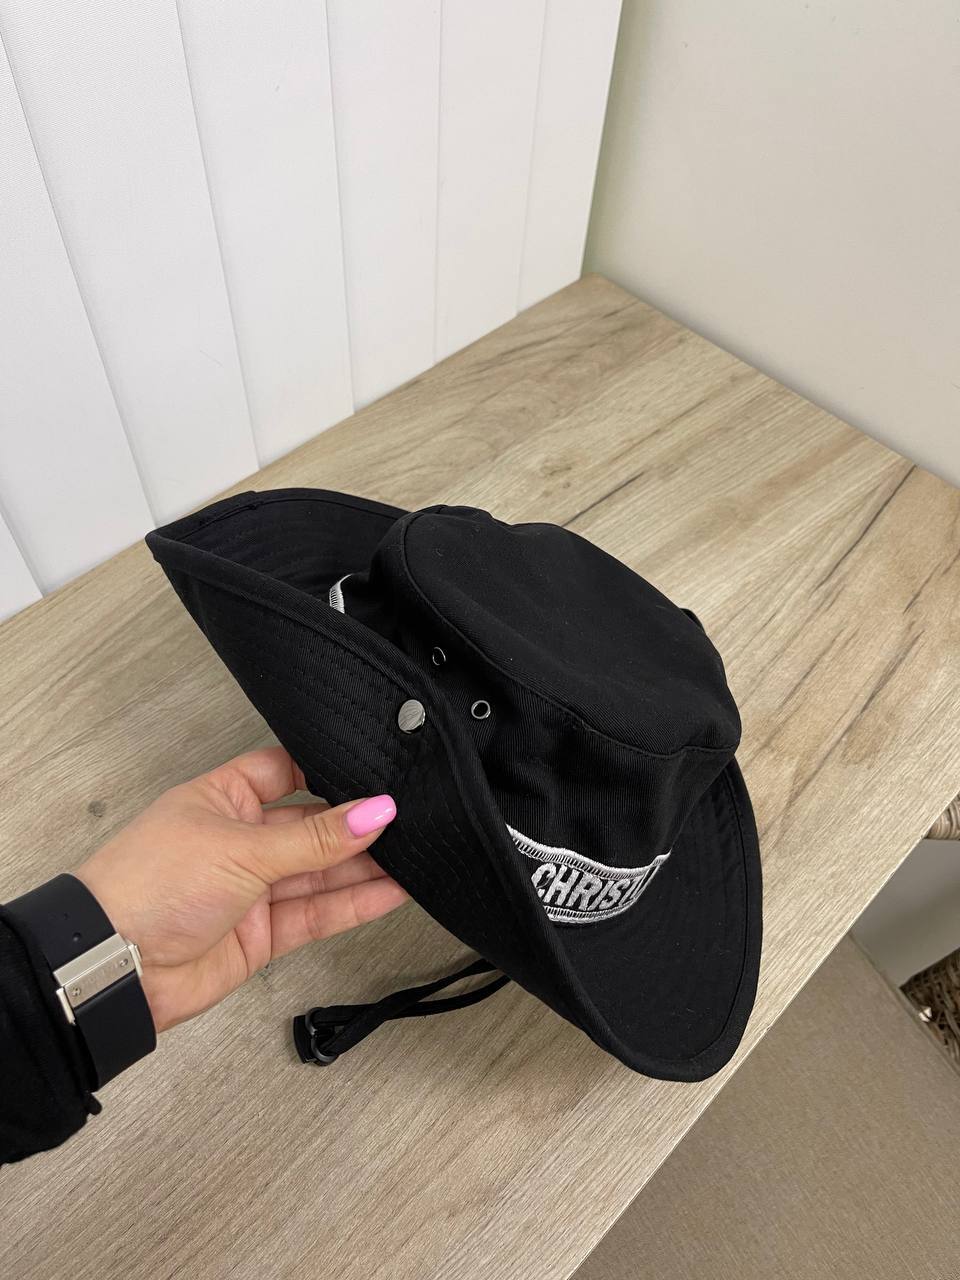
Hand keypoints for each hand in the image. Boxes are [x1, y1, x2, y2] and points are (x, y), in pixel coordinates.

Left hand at [74, 747, 405, 1032]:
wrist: (113, 968)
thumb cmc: (149, 885)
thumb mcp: (243, 847)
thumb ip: (317, 838)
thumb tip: (375, 811)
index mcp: (222, 798)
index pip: (284, 773)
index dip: (326, 772)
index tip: (373, 773)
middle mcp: (238, 840)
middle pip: (310, 827)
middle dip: (355, 826)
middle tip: (407, 820)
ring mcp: (250, 890)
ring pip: (319, 873)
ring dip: (364, 867)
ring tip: (414, 856)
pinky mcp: (260, 935)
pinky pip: (315, 914)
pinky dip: (353, 904)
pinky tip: (390, 892)